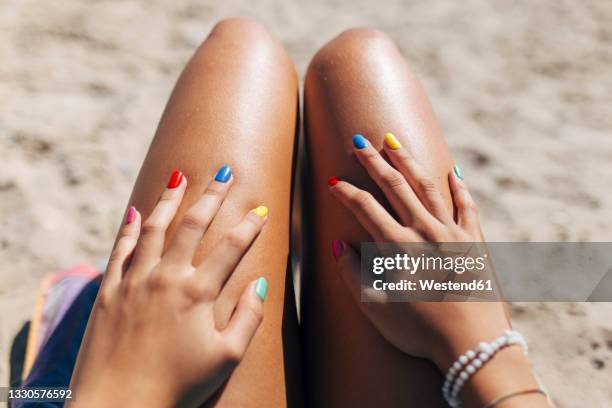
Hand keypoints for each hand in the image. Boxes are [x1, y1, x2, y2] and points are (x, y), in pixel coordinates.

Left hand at [69, 169, 269, 406]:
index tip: (262, 209)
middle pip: (193, 225)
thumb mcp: (225, 357)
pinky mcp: (109, 291)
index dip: (251, 225)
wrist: (117, 406)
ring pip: (154, 228)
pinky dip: (129, 228)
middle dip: (212, 196)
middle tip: (224, 173)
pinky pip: (120, 250)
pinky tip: (136, 211)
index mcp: (198, 292)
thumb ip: (248, 318)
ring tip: (178, 176)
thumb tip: (261, 284)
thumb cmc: (177, 386)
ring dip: (169, 200)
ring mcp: (134, 281)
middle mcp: (166, 277)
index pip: (232, 247)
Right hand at [328, 133, 508, 368]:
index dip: (345, 192)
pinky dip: (459, 188)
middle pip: (394, 186)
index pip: (364, 208)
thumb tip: (339, 246)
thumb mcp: (378, 310)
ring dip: (408, 161)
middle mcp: (424, 231)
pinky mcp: (475, 241)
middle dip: (373, 161)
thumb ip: (353, 276)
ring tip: (394, 141)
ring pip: (427, 186)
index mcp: (397, 247)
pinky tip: (453, 172)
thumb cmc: (421, 332)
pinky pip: (467, 206)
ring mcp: (452, 233)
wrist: (474, 344)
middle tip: (359, 141)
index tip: (333, 182)